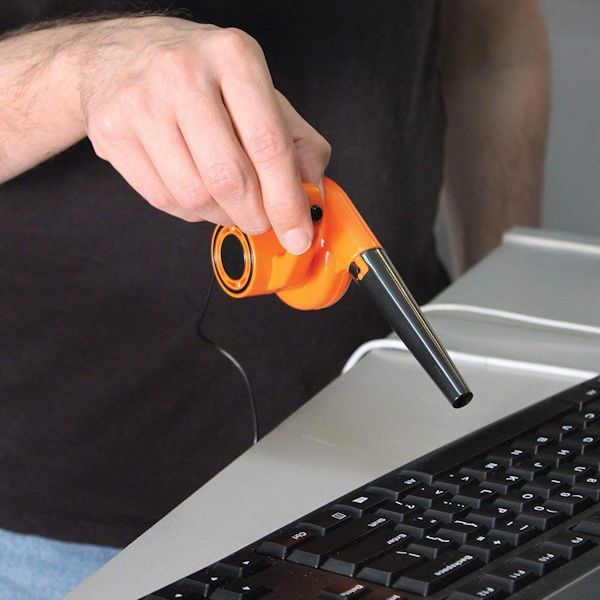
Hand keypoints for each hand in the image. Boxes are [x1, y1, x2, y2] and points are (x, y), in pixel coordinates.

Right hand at [79, 17, 330, 253]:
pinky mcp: (111, 130)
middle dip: (254, 216)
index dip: (287, 201)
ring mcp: (140, 101)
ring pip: (193, 196)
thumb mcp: (263, 96)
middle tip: (260, 222)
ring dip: (220, 215)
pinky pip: (163, 199)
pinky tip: (196, 189)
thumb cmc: (207, 81)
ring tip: (226, 199)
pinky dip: (190, 210)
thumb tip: (311, 198)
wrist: (125, 55)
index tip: (298, 235)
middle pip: (228, 177)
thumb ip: (298, 145)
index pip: (268, 145)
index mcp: (234, 56)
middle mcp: (183, 71)